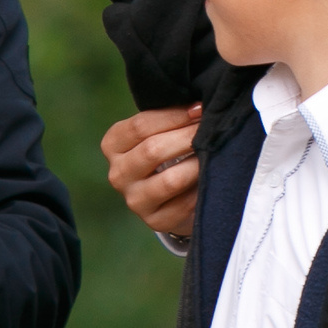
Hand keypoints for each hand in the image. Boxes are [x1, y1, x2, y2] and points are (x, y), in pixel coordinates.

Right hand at [102, 103, 202, 237]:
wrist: (168, 194)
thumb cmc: (166, 150)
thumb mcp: (158, 131)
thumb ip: (170, 117)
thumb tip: (199, 106)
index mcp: (113, 145)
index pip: (141, 126)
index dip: (175, 115)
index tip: (200, 108)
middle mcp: (118, 174)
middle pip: (153, 150)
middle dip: (188, 136)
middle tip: (213, 128)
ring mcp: (134, 200)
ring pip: (171, 180)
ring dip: (198, 164)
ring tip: (215, 152)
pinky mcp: (155, 221)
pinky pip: (185, 203)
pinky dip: (202, 188)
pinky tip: (212, 176)